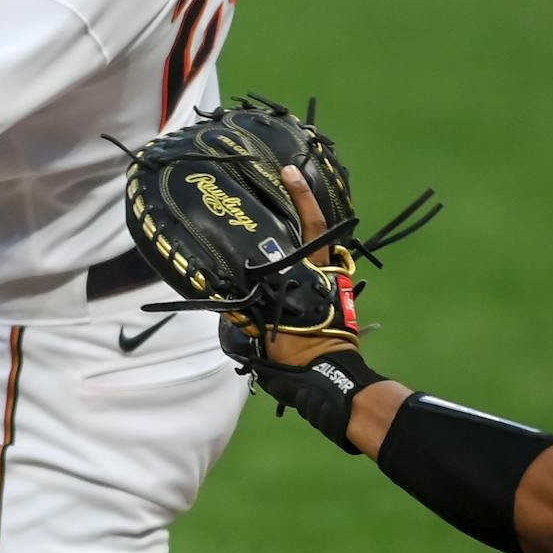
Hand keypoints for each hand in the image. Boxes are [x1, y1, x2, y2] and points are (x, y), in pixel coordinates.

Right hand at [263, 165, 361, 368]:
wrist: (328, 382)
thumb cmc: (299, 353)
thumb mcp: (267, 326)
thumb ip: (247, 305)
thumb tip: (222, 288)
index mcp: (313, 272)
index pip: (311, 225)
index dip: (300, 196)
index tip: (288, 171)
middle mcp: (325, 273)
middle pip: (314, 232)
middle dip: (299, 208)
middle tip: (278, 184)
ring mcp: (330, 287)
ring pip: (312, 252)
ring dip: (296, 236)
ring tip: (271, 218)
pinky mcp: (329, 301)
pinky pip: (310, 272)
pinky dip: (294, 263)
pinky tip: (274, 261)